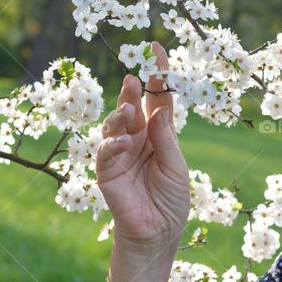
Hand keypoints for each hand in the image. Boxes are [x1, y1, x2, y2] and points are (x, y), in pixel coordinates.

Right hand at [96, 42, 189, 251]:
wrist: (158, 233)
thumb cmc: (171, 201)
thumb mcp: (175, 166)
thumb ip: (165, 138)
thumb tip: (160, 108)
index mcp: (159, 134)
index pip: (158, 99)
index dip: (157, 74)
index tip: (155, 48)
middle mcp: (138, 138)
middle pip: (134, 106)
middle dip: (133, 91)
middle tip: (135, 78)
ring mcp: (120, 152)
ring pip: (116, 123)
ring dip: (122, 114)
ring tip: (129, 110)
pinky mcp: (106, 170)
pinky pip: (106, 150)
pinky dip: (114, 143)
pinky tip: (124, 142)